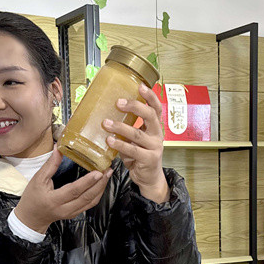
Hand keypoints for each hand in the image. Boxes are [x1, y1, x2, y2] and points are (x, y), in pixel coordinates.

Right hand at [14, 145, 112, 232]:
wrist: (31, 218)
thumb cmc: (32, 197)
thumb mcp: (38, 179)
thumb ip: (50, 165)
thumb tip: (58, 148)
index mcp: (53, 200)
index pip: (74, 191)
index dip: (87, 182)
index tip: (98, 172)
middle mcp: (64, 209)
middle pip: (86, 197)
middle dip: (100, 184)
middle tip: (108, 170)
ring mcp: (71, 213)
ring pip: (91, 202)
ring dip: (101, 188)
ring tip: (107, 174)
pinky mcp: (75, 214)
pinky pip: (90, 204)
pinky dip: (97, 194)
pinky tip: (101, 184)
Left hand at [103, 83, 168, 202]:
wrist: (148, 178)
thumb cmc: (139, 156)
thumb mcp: (135, 139)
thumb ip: (128, 128)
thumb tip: (107, 113)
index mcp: (155, 127)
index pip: (156, 108)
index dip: (150, 96)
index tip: (140, 86)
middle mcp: (157, 135)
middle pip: (150, 115)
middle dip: (135, 106)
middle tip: (119, 102)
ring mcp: (155, 147)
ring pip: (138, 133)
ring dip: (120, 127)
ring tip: (106, 123)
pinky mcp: (149, 159)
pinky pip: (133, 150)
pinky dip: (120, 144)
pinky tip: (110, 140)